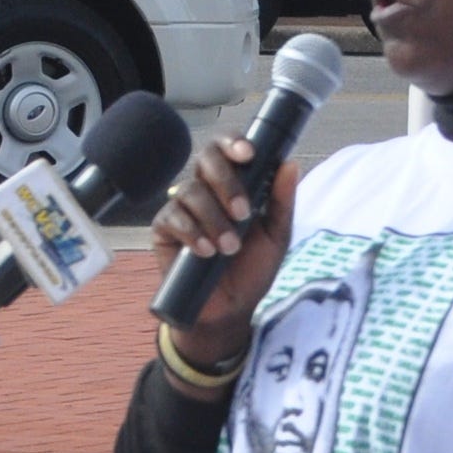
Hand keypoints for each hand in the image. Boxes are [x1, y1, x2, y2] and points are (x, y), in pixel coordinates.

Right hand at [153, 134, 299, 370]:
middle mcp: (205, 189)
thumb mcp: (276, 236)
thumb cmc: (252, 270)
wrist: (230, 309)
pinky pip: (172, 217)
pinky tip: (206, 251)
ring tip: (229, 247)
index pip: (227, 149)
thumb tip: (289, 164)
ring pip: (191, 191)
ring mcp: (182, 206)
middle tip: (243, 212)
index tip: (248, 155)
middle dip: (226, 181)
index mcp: (233, 184)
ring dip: (214, 218)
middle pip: (206, 159)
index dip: (233, 143)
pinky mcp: (164, 228)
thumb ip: (282, 201)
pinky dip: (192, 233)